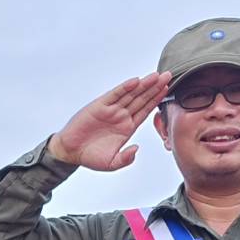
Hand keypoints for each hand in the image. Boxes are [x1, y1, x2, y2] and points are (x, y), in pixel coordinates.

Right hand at [49, 72, 171, 170]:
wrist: (70, 152)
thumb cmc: (90, 156)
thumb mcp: (111, 163)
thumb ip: (125, 159)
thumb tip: (136, 149)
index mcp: (127, 127)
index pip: (146, 110)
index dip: (157, 100)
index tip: (168, 90)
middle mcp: (121, 116)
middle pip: (142, 98)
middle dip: (155, 88)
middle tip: (168, 76)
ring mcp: (111, 109)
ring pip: (131, 94)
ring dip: (143, 85)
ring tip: (157, 75)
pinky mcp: (100, 106)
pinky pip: (115, 95)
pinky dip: (124, 88)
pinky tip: (136, 81)